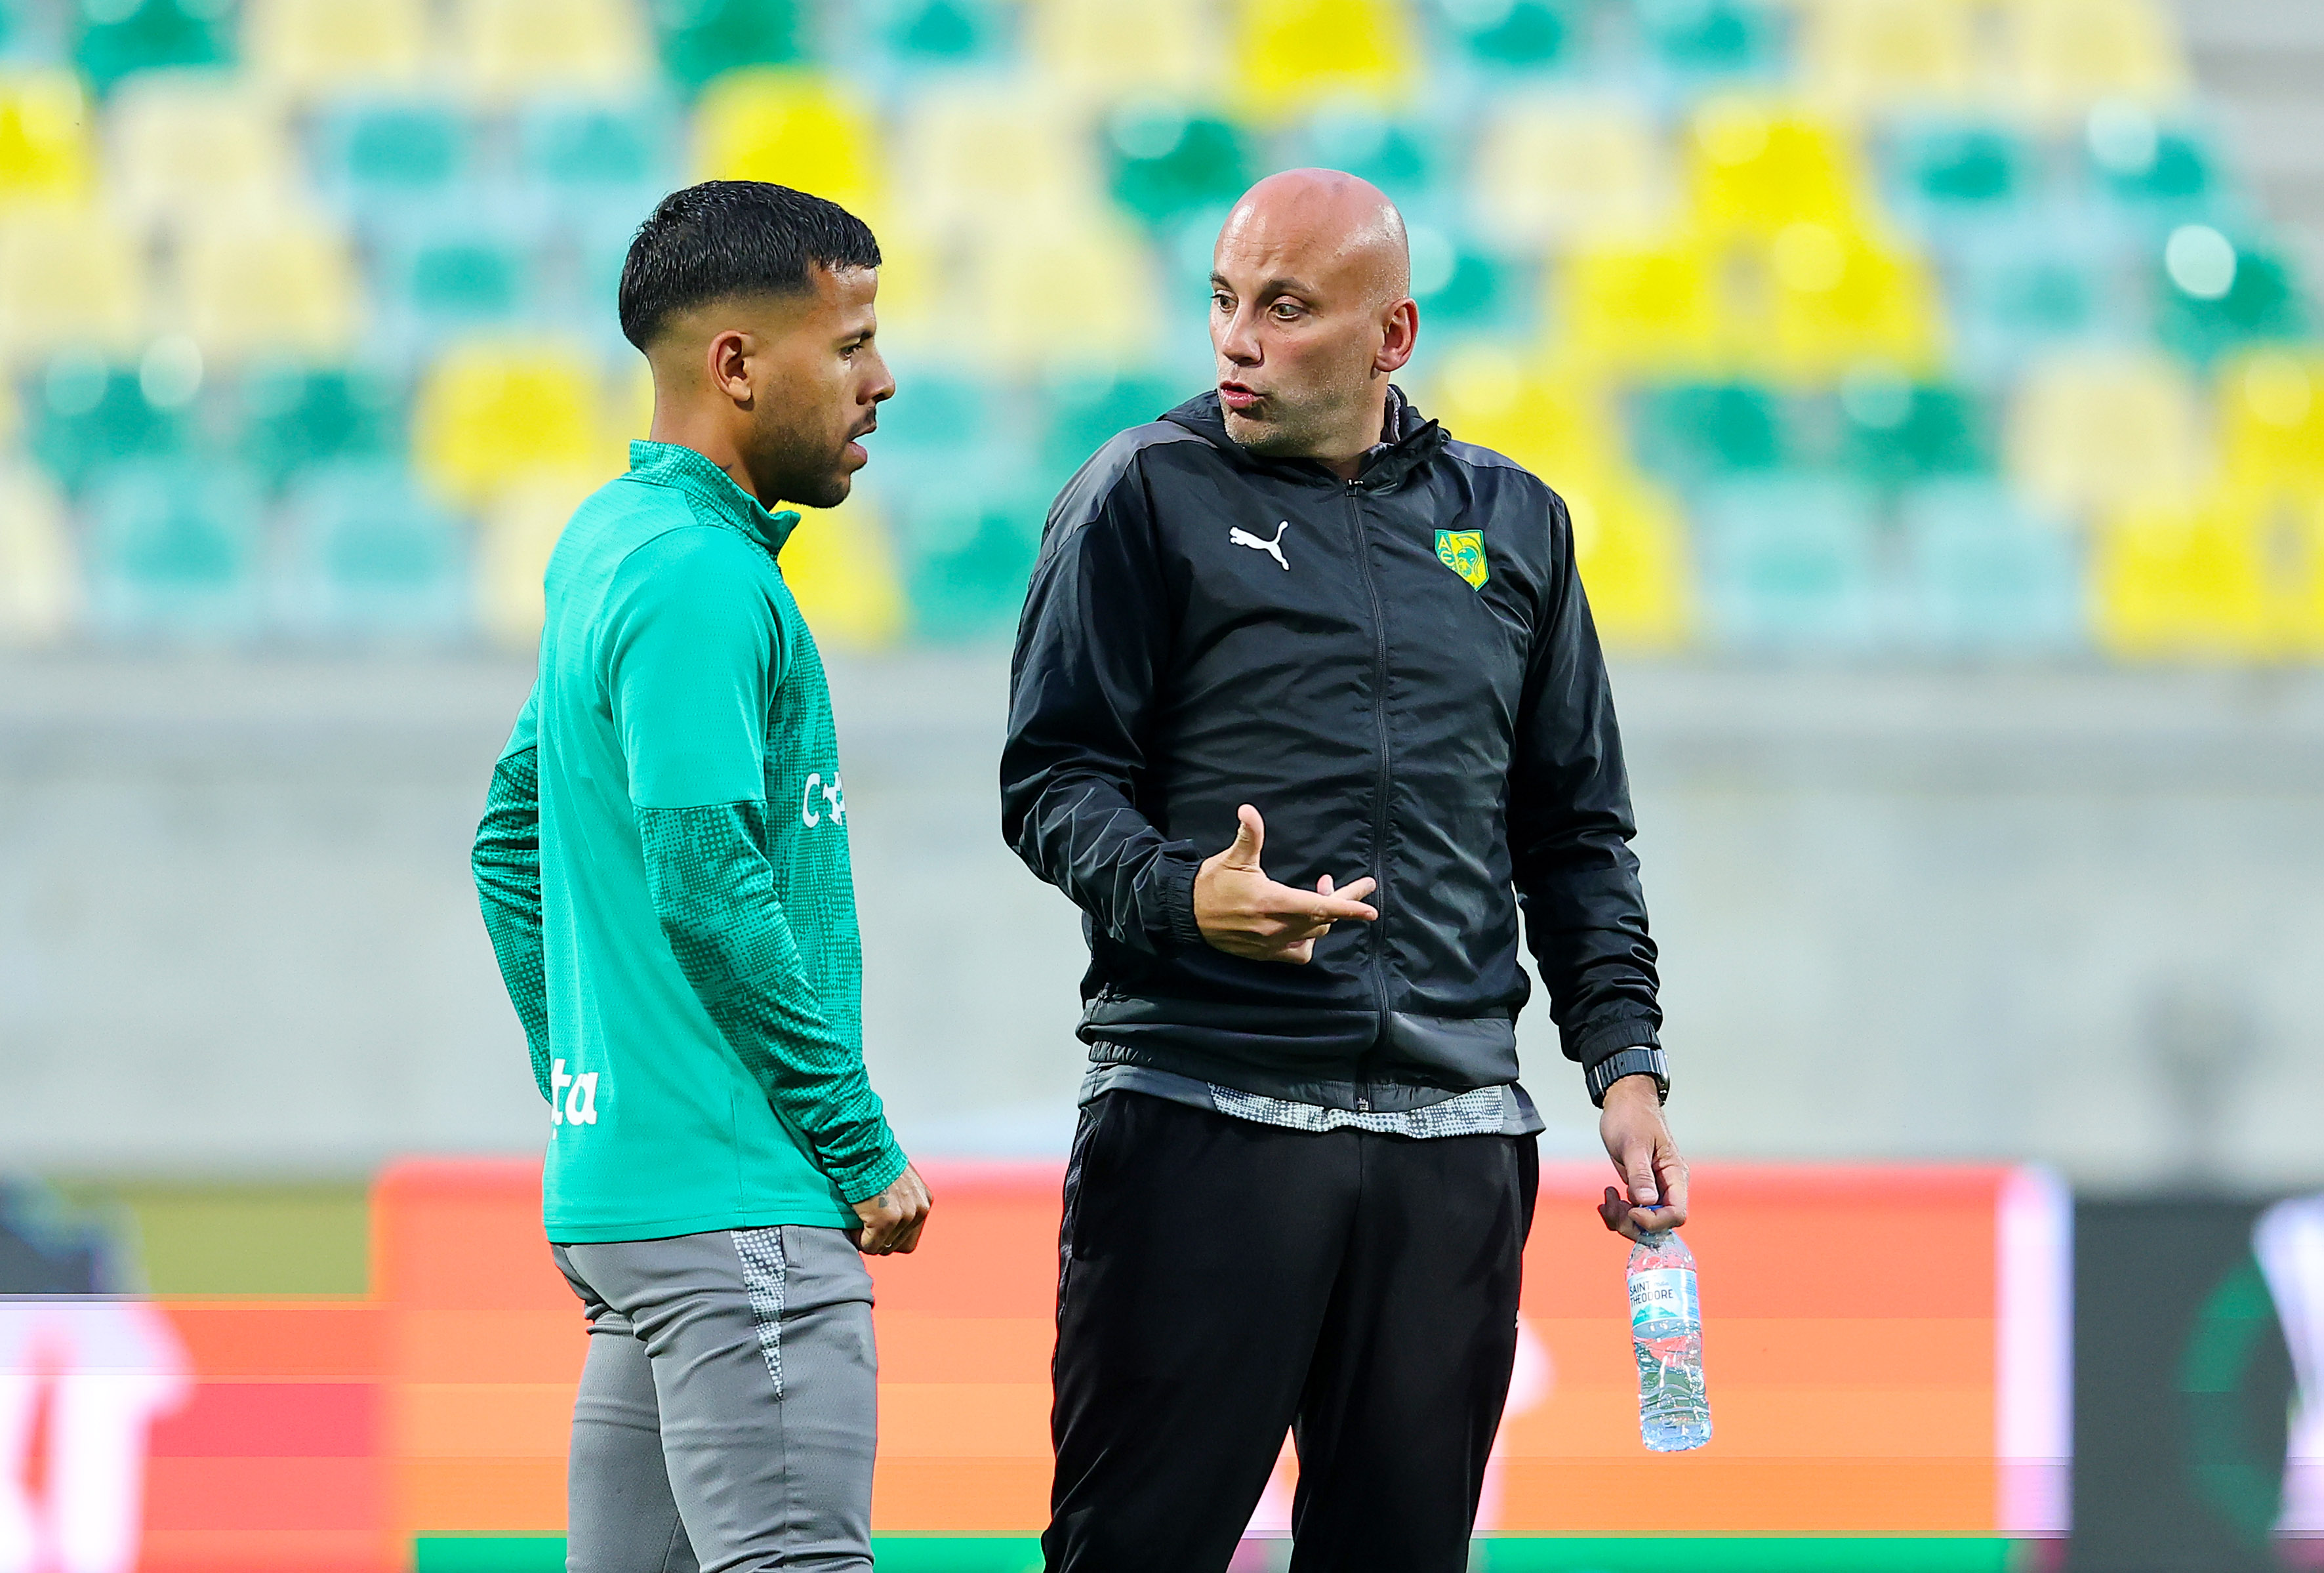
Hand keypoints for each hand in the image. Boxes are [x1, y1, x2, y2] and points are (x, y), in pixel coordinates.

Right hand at [851, 1163, 931, 1255]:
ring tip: (857, 1226)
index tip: (876, 1229)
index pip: (910, 1237)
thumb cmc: (875, 1161)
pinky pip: (870, 1245)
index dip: (891, 1237)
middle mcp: (920, 1210)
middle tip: (864, 1229)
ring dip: (869, 1241)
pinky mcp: (885, 1221)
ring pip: (884, 1247)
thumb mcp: (901, 1180)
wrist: (864, 1149)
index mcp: (925, 1201)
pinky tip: (852, 1227)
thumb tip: (894, 1221)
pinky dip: (859, 1240)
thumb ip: (903, 1200)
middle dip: (880, 1240)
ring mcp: (904, 1217)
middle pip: (898, 1245)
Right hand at [1194, 805, 1377, 963]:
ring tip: (1324, 896)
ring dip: (1326, 917)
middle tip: (1359, 885)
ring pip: (1314, 934)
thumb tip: (1248, 810)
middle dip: (1344, 901)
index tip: (1371, 909)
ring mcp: (1271, 944)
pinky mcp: (1265, 954)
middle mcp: (1276, 927)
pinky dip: (1309, 941)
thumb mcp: (1232, 858)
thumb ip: (1248, 836)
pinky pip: (1298, 953)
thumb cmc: (1211, 883)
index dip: (1348, 907)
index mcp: (1273, 902)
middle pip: (1323, 919)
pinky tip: (1307, 927)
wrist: (1186, 914)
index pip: (1319, 907)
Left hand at [1597, 1075, 1687, 1241]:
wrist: (1624, 1100)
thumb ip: (1640, 1174)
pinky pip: (1632, 1210)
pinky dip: (1618, 1211)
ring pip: (1643, 1220)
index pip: (1676, 1214)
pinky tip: (1607, 1198)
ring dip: (1622, 1218)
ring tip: (1607, 1199)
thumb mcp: (1633, 1144)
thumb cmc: (1632, 1116)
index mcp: (1675, 1175)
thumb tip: (1647, 1202)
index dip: (1654, 1220)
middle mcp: (1668, 1185)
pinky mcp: (1640, 1187)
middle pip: (1659, 1224)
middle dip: (1632, 1222)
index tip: (1631, 1209)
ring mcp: (1654, 1188)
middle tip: (1611, 1206)